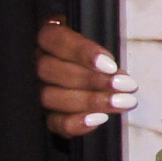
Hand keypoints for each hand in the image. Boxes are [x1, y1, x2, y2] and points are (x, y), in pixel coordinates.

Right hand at [37, 17, 135, 137]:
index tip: (110, 65)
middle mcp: (36, 62)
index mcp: (47, 37)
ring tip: (122, 102)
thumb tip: (115, 69)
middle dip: (93, 80)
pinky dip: (76, 123)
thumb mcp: (97, 38)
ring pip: (52, 97)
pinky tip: (99, 119)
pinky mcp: (44, 114)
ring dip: (91, 102)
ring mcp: (37, 89)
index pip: (57, 40)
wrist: (89, 71)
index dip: (83, 53)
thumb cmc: (95, 52)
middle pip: (53, 71)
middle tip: (125, 86)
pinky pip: (54, 122)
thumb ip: (100, 47)